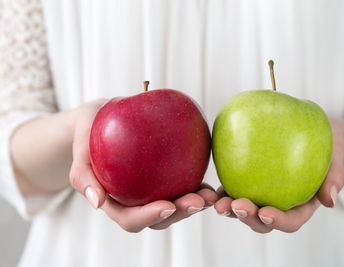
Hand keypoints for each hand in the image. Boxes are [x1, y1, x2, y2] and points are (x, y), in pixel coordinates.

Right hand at [69, 99, 217, 232]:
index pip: (130, 218)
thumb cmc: (88, 129)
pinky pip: (181, 186)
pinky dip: (196, 187)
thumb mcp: (80, 142)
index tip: (167, 206)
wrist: (100, 117)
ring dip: (194, 204)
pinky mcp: (164, 178)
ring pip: (174, 206)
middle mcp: (134, 200)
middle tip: (199, 201)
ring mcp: (150, 191)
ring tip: (211, 194)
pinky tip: (210, 181)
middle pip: (158, 217)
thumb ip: (82, 172)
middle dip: (180, 213)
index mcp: (113, 201)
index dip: (149, 216)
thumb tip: (97, 203)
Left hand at [214, 117, 343, 232]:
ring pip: (245, 209)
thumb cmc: (329, 145)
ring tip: (216, 201)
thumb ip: (335, 176)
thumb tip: (330, 200)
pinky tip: (211, 186)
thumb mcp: (337, 155)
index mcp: (302, 205)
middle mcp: (280, 205)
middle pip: (263, 220)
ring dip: (230, 208)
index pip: (291, 220)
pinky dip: (223, 191)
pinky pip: (235, 189)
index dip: (278, 221)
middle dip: (248, 217)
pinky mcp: (249, 183)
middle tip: (235, 206)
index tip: (265, 212)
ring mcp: (263, 195)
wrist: (319, 135)